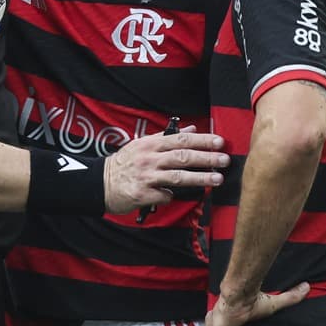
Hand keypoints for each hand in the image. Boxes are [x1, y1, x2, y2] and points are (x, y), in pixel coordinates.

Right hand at [103, 125, 227, 213]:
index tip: (219, 142)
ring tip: (217, 178)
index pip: (181, 139)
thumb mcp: (142, 144)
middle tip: (224, 160)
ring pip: (178, 177)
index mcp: (150, 144)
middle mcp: (149, 159)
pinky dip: (172, 196)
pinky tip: (177, 196)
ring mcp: (146, 177)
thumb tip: (190, 128)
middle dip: (206, 158)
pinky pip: (165, 196)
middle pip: (183, 157)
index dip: (202, 140)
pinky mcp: (142, 194)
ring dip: (200, 178)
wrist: (101, 183)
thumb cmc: (124, 163)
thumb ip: (166, 137)